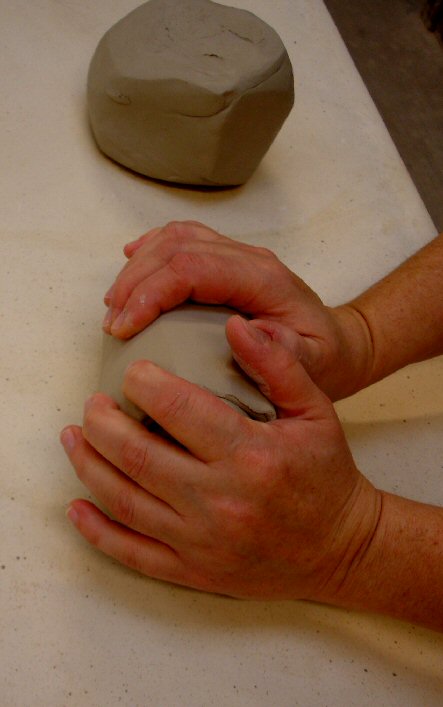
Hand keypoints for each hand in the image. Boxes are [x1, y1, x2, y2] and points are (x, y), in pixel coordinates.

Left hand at [61, 316, 380, 602]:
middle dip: (102, 424)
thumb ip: (277, 364)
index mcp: (251, 454)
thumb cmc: (326, 475)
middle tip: (92, 403)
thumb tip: (234, 323)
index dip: (145, 384)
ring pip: (124, 502)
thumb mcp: (315, 411)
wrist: (341, 548)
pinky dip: (96, 531)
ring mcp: (202, 541)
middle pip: (138, 456)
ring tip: (73, 437)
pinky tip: (76, 506)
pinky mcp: (194, 570)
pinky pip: (132, 552)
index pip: (180, 410)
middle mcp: (220, 500)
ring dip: (88, 466)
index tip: (133, 371)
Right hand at [102, 221, 372, 400]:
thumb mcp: (312, 365)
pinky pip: (183, 239)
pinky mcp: (227, 260)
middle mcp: (249, 258)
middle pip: (176, 248)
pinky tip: (131, 262)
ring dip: (138, 267)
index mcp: (265, 280)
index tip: (124, 327)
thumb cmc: (323, 359)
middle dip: (135, 282)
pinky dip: (152, 248)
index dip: (151, 292)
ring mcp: (237, 255)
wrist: (338, 345)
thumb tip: (237, 329)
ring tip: (116, 305)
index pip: (194, 268)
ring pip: (175, 238)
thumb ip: (282, 350)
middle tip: (113, 323)